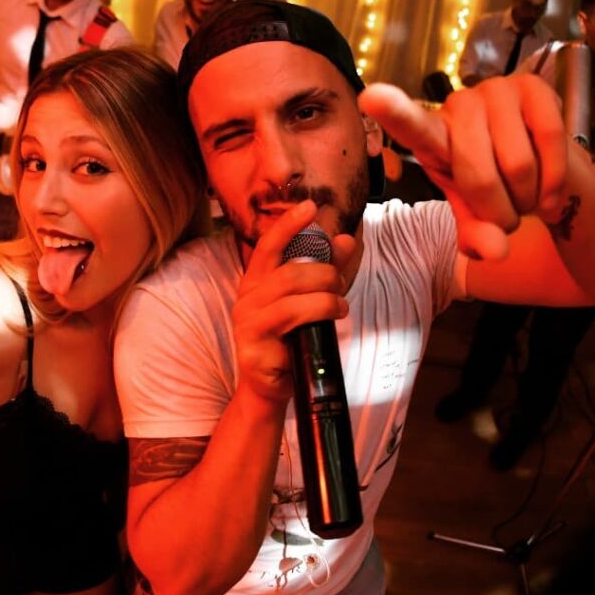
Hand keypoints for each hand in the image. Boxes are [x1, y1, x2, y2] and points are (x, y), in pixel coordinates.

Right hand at [232, 201, 353, 403]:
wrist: (270, 388)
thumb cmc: (290, 340)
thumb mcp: (310, 301)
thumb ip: (327, 271)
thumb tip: (347, 240)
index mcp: (257, 281)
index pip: (268, 245)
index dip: (288, 225)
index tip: (309, 205)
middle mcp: (247, 298)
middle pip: (288, 271)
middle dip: (323, 273)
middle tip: (340, 284)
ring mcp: (248, 323)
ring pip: (290, 295)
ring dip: (325, 295)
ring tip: (341, 304)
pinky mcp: (254, 347)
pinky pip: (289, 322)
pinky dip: (317, 314)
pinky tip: (332, 317)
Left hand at [359, 76, 567, 259]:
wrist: (539, 165)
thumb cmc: (494, 185)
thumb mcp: (474, 213)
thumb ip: (476, 233)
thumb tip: (495, 250)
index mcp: (432, 137)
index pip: (411, 126)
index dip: (393, 112)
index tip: (370, 97)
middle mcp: (458, 106)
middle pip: (478, 175)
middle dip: (499, 212)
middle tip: (506, 215)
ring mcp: (495, 91)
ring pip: (518, 164)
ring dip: (528, 198)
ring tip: (524, 194)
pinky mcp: (534, 86)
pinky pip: (550, 141)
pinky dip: (554, 179)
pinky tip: (549, 188)